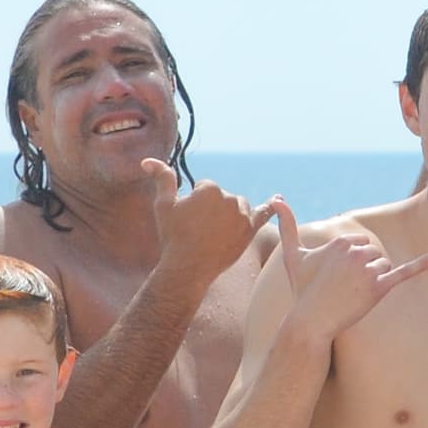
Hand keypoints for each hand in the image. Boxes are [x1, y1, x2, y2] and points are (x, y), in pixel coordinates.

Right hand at [149, 161, 261, 291]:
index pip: (203, 188)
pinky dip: (271, 206)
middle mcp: (230, 198)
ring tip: (214, 232)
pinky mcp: (251, 230)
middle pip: (221, 197)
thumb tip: (148, 160)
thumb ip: (162, 179)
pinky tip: (279, 199)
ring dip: (229, 214)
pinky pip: (264, 214)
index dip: (193, 204)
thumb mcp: (164, 205)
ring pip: (237, 206)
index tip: (188, 221)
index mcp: (210, 188)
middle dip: (211, 210)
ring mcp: (243, 215)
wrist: (188, 267)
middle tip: (200, 230)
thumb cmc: (173, 236)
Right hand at [268, 202, 427, 343]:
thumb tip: (276, 198)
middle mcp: (356, 251)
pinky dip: (423, 263)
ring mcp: (368, 269)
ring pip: (384, 267)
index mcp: (341, 240)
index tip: (336, 277)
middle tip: (344, 288)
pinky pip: (405, 272)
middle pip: (375, 254)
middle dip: (365, 271)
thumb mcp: (292, 255)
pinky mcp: (379, 288)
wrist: (310, 321)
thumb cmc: (302, 290)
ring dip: (373, 281)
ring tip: (353, 295)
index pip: (361, 244)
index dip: (352, 262)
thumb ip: (287, 225)